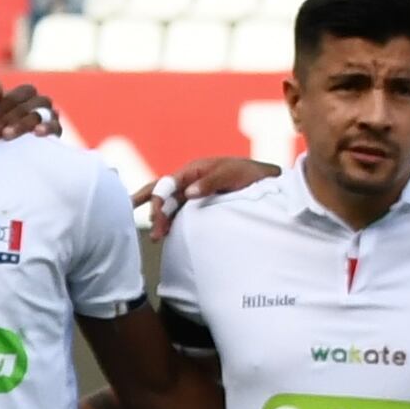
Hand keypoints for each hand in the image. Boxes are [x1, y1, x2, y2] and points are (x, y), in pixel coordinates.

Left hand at [0, 80, 69, 143]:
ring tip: (6, 135)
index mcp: (24, 94)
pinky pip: (56, 126)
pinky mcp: (56, 130)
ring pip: (38, 115)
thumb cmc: (3, 127)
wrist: (17, 151)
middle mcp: (39, 101)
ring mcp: (49, 114)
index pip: (15, 96)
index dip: (0, 108)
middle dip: (7, 119)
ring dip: (21, 124)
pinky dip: (47, 127)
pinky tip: (37, 132)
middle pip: (26, 104)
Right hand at [136, 150, 269, 227]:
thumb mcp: (229, 174)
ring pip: (168, 206)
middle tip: (148, 225)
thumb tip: (189, 192)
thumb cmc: (245, 172)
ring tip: (155, 238)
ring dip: (160, 220)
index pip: (167, 185)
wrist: (262, 178)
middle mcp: (187, 182)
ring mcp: (190, 194)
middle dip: (150, 207)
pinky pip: (178, 214)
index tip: (157, 216)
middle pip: (160, 193)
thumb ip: (209, 182)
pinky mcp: (196, 206)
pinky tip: (166, 234)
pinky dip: (170, 223)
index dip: (159, 200)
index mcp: (191, 171)